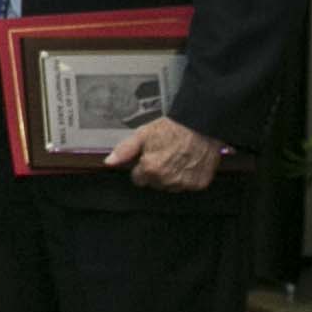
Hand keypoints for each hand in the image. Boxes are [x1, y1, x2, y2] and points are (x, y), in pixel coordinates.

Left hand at [104, 115, 221, 191]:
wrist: (202, 125)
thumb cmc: (173, 128)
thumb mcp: (143, 134)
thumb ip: (124, 150)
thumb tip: (109, 162)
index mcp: (150, 169)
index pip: (138, 179)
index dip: (142, 168)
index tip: (149, 158)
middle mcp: (167, 180)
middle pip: (155, 183)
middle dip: (156, 173)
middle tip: (166, 155)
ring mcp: (184, 183)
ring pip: (171, 186)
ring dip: (172, 177)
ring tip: (178, 158)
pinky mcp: (199, 184)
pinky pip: (188, 185)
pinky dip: (188, 177)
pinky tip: (189, 163)